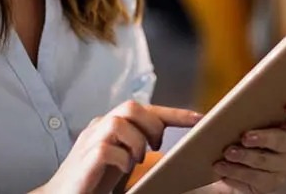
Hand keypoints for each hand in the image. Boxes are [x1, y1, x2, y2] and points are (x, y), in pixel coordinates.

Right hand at [33, 101, 201, 193]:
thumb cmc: (94, 178)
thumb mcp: (121, 158)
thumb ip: (137, 146)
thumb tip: (167, 145)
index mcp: (110, 123)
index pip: (145, 109)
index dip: (174, 113)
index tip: (200, 119)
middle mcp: (99, 126)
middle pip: (130, 106)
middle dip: (151, 125)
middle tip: (156, 146)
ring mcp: (90, 141)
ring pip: (119, 123)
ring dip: (136, 143)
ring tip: (136, 161)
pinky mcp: (85, 159)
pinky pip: (107, 150)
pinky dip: (121, 159)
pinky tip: (123, 170)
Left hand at [203, 102, 285, 193]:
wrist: (223, 164)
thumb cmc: (232, 134)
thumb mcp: (232, 119)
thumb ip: (229, 113)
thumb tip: (208, 114)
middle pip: (285, 141)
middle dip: (265, 138)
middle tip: (245, 137)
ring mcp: (282, 167)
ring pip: (267, 162)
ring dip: (246, 157)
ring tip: (227, 153)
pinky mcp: (269, 184)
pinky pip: (256, 180)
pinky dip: (237, 173)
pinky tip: (223, 168)